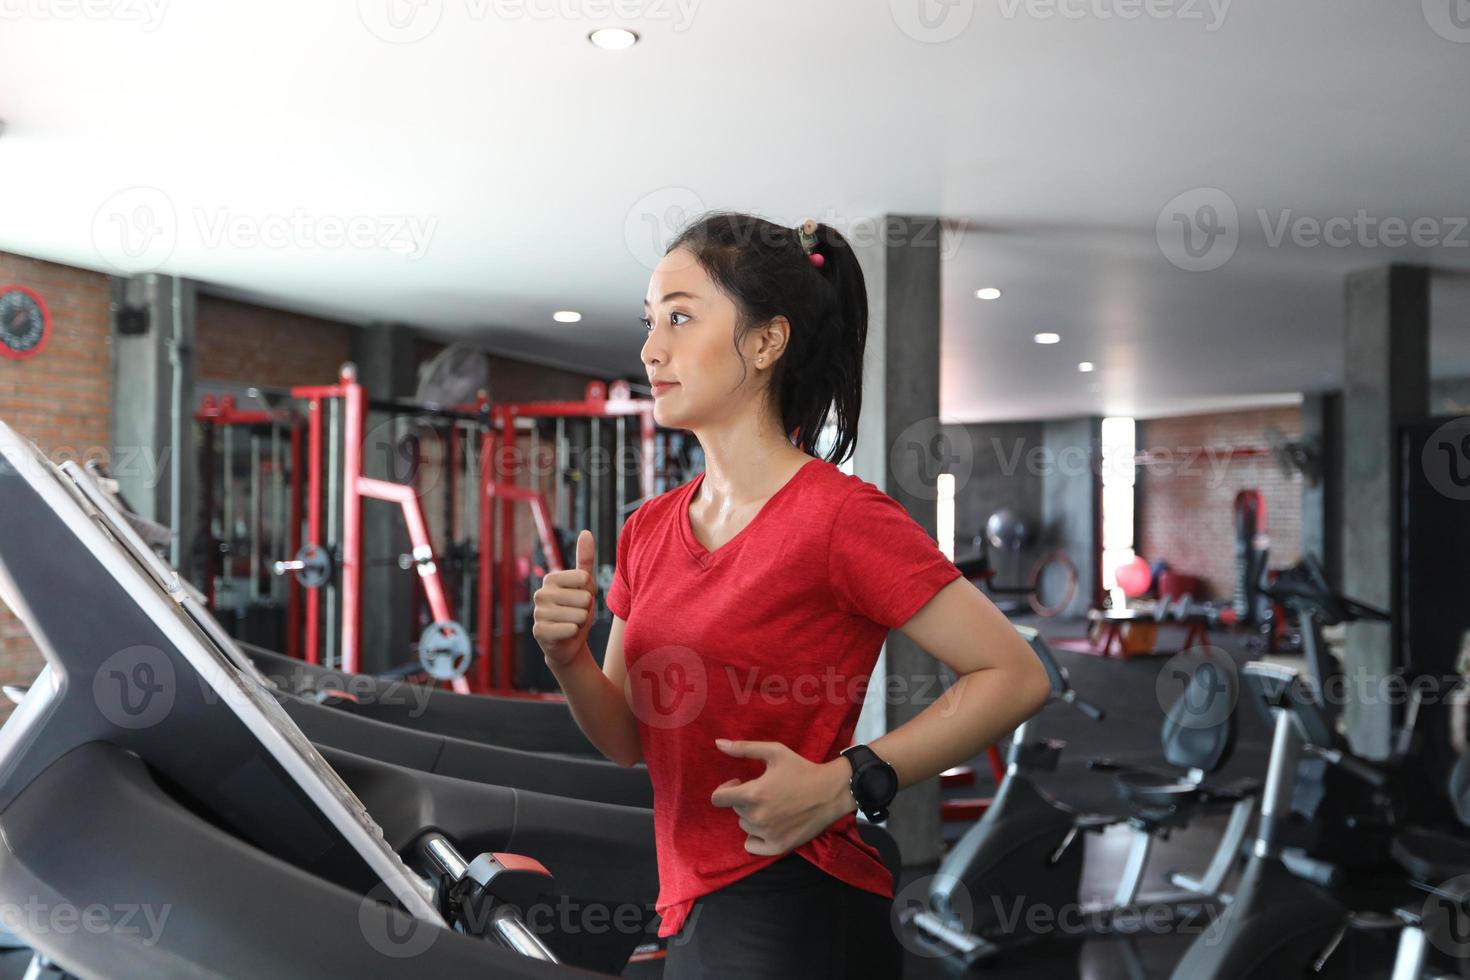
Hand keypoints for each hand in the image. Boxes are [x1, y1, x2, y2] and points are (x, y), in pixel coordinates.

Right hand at [532, 530, 596, 666]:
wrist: (569, 644)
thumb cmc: (577, 610)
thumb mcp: (585, 585)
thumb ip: (585, 559)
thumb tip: (586, 532)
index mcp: (551, 578)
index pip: (585, 579)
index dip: (589, 592)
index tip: (580, 599)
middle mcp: (540, 593)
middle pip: (584, 598)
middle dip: (586, 610)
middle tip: (575, 615)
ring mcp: (538, 613)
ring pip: (579, 615)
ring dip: (581, 623)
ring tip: (571, 624)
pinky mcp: (539, 632)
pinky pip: (570, 629)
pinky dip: (574, 634)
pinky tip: (566, 635)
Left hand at [709, 739, 855, 855]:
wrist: (831, 791)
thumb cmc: (801, 769)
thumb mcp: (774, 752)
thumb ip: (744, 748)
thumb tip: (718, 743)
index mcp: (753, 794)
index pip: (718, 798)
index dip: (725, 788)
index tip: (739, 782)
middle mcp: (757, 817)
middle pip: (735, 810)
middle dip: (744, 799)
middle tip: (764, 791)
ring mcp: (767, 834)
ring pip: (745, 826)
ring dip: (752, 816)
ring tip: (771, 805)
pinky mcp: (778, 846)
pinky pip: (752, 846)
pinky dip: (756, 837)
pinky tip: (769, 825)